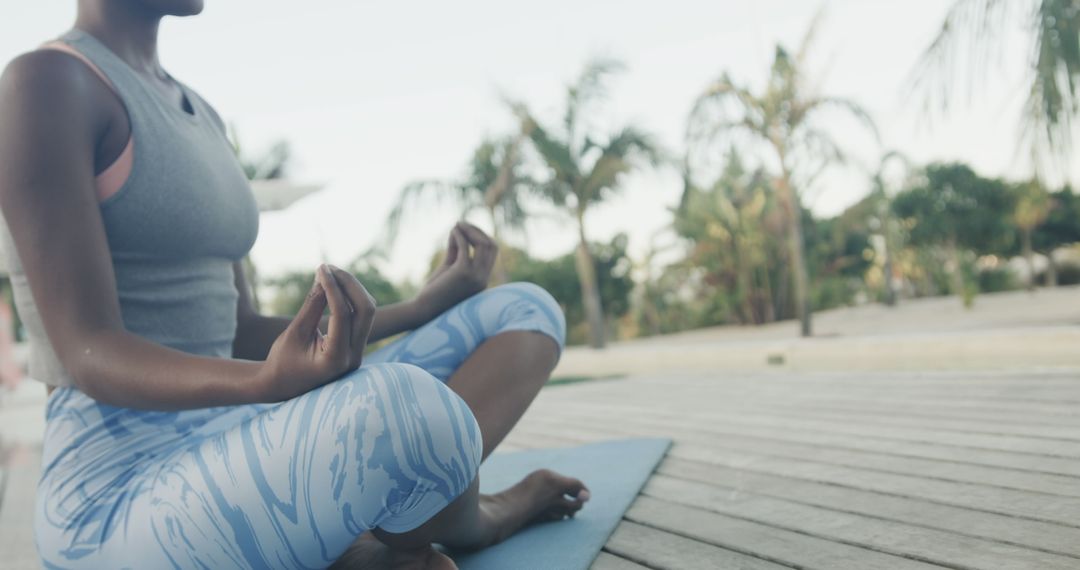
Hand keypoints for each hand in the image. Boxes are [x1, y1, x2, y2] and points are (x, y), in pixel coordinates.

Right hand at [257, 264, 375, 401]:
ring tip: (330, 273)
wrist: (281, 386)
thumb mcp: (294, 333)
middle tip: (328, 268)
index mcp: (335, 359)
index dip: (333, 287)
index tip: (321, 268)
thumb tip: (325, 278)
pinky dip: (350, 299)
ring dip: (352, 289)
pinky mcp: (356, 348)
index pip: (342, 314)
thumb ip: (312, 306)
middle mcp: (353, 358)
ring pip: (366, 312)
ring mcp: (358, 354)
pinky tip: (335, 286)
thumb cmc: (282, 361)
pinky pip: (360, 317)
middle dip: (350, 284)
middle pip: (366, 310)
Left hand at [416, 221, 497, 319]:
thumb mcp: (448, 267)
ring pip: (483, 244)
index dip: (481, 236)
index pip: (492, 251)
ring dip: (470, 230)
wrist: (425, 310)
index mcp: (482, 279)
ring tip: (458, 225)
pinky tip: (452, 232)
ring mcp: (475, 276)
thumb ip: (455, 251)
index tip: (467, 229)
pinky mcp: (463, 273)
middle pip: (491, 245)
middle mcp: (483, 278)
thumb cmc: (435, 291)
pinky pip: (466, 247)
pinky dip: (460, 236)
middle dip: (478, 230)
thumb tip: (457, 231)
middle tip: (462, 224)